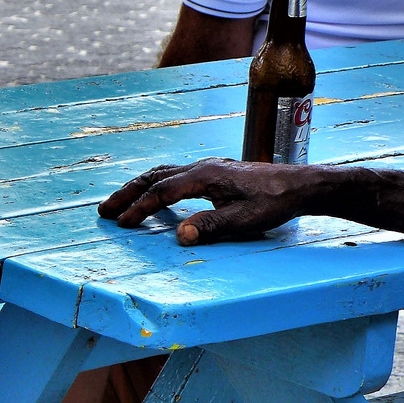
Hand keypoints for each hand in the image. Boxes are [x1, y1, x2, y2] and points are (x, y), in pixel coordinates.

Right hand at [97, 158, 323, 245]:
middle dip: (128, 194)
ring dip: (139, 188)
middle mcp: (203, 167)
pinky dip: (157, 185)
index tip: (123, 225)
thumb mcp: (244, 220)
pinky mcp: (215, 174)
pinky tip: (155, 197)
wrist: (299, 186)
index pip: (163, 192)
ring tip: (120, 203)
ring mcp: (209, 168)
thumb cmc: (274, 203)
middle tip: (105, 211)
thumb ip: (211, 227)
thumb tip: (180, 235)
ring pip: (164, 173)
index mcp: (205, 175)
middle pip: (155, 177)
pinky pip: (176, 176)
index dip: (140, 208)